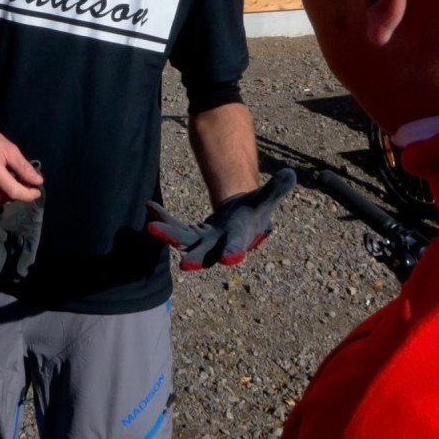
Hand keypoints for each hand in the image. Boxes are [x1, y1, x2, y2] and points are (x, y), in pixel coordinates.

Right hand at [0, 121, 42, 203]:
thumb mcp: (9, 148)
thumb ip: (23, 167)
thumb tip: (38, 181)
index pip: (12, 191)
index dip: (27, 194)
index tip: (37, 191)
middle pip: (6, 198)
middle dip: (20, 194)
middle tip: (27, 184)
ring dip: (9, 196)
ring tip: (14, 183)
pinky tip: (0, 185)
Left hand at [146, 168, 296, 270]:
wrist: (240, 219)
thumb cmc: (254, 210)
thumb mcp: (265, 198)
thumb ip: (276, 189)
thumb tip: (290, 173)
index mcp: (239, 237)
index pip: (238, 245)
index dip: (235, 251)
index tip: (230, 259)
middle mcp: (219, 245)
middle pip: (205, 252)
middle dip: (195, 258)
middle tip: (185, 265)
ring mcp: (202, 241)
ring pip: (183, 241)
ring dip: (168, 235)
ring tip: (151, 227)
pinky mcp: (190, 234)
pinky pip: (175, 227)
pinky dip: (163, 218)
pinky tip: (148, 206)